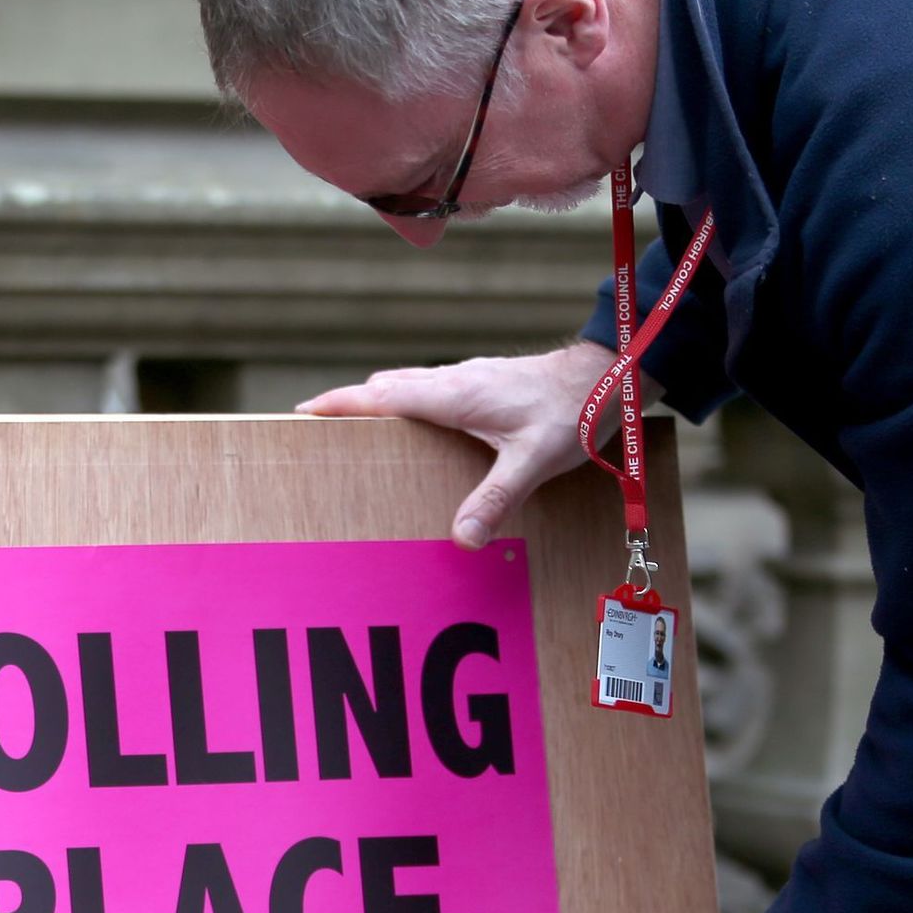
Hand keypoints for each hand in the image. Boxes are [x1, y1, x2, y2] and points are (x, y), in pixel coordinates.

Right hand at [300, 342, 614, 549]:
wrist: (607, 374)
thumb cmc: (574, 412)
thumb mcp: (534, 460)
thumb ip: (496, 498)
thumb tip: (461, 539)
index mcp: (455, 395)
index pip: (383, 396)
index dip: (341, 404)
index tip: (304, 411)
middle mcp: (455, 380)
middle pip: (386, 387)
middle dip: (349, 403)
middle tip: (317, 423)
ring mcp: (469, 377)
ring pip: (407, 383)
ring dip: (377, 399)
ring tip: (355, 424)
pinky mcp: (483, 381)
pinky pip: (429, 387)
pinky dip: (405, 399)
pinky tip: (416, 421)